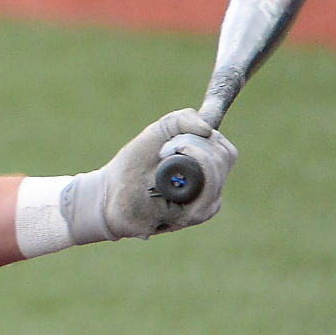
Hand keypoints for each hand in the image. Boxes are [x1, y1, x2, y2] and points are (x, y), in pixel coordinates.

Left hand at [64, 109, 238, 240]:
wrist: (109, 192)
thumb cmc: (133, 166)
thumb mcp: (156, 134)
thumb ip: (181, 120)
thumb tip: (209, 129)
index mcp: (205, 170)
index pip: (226, 150)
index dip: (209, 136)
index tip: (177, 138)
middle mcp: (210, 188)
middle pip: (225, 156)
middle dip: (194, 142)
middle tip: (163, 149)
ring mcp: (205, 203)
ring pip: (217, 170)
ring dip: (191, 153)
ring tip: (162, 158)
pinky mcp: (195, 215)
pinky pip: (209, 189)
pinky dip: (192, 169)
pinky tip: (168, 172)